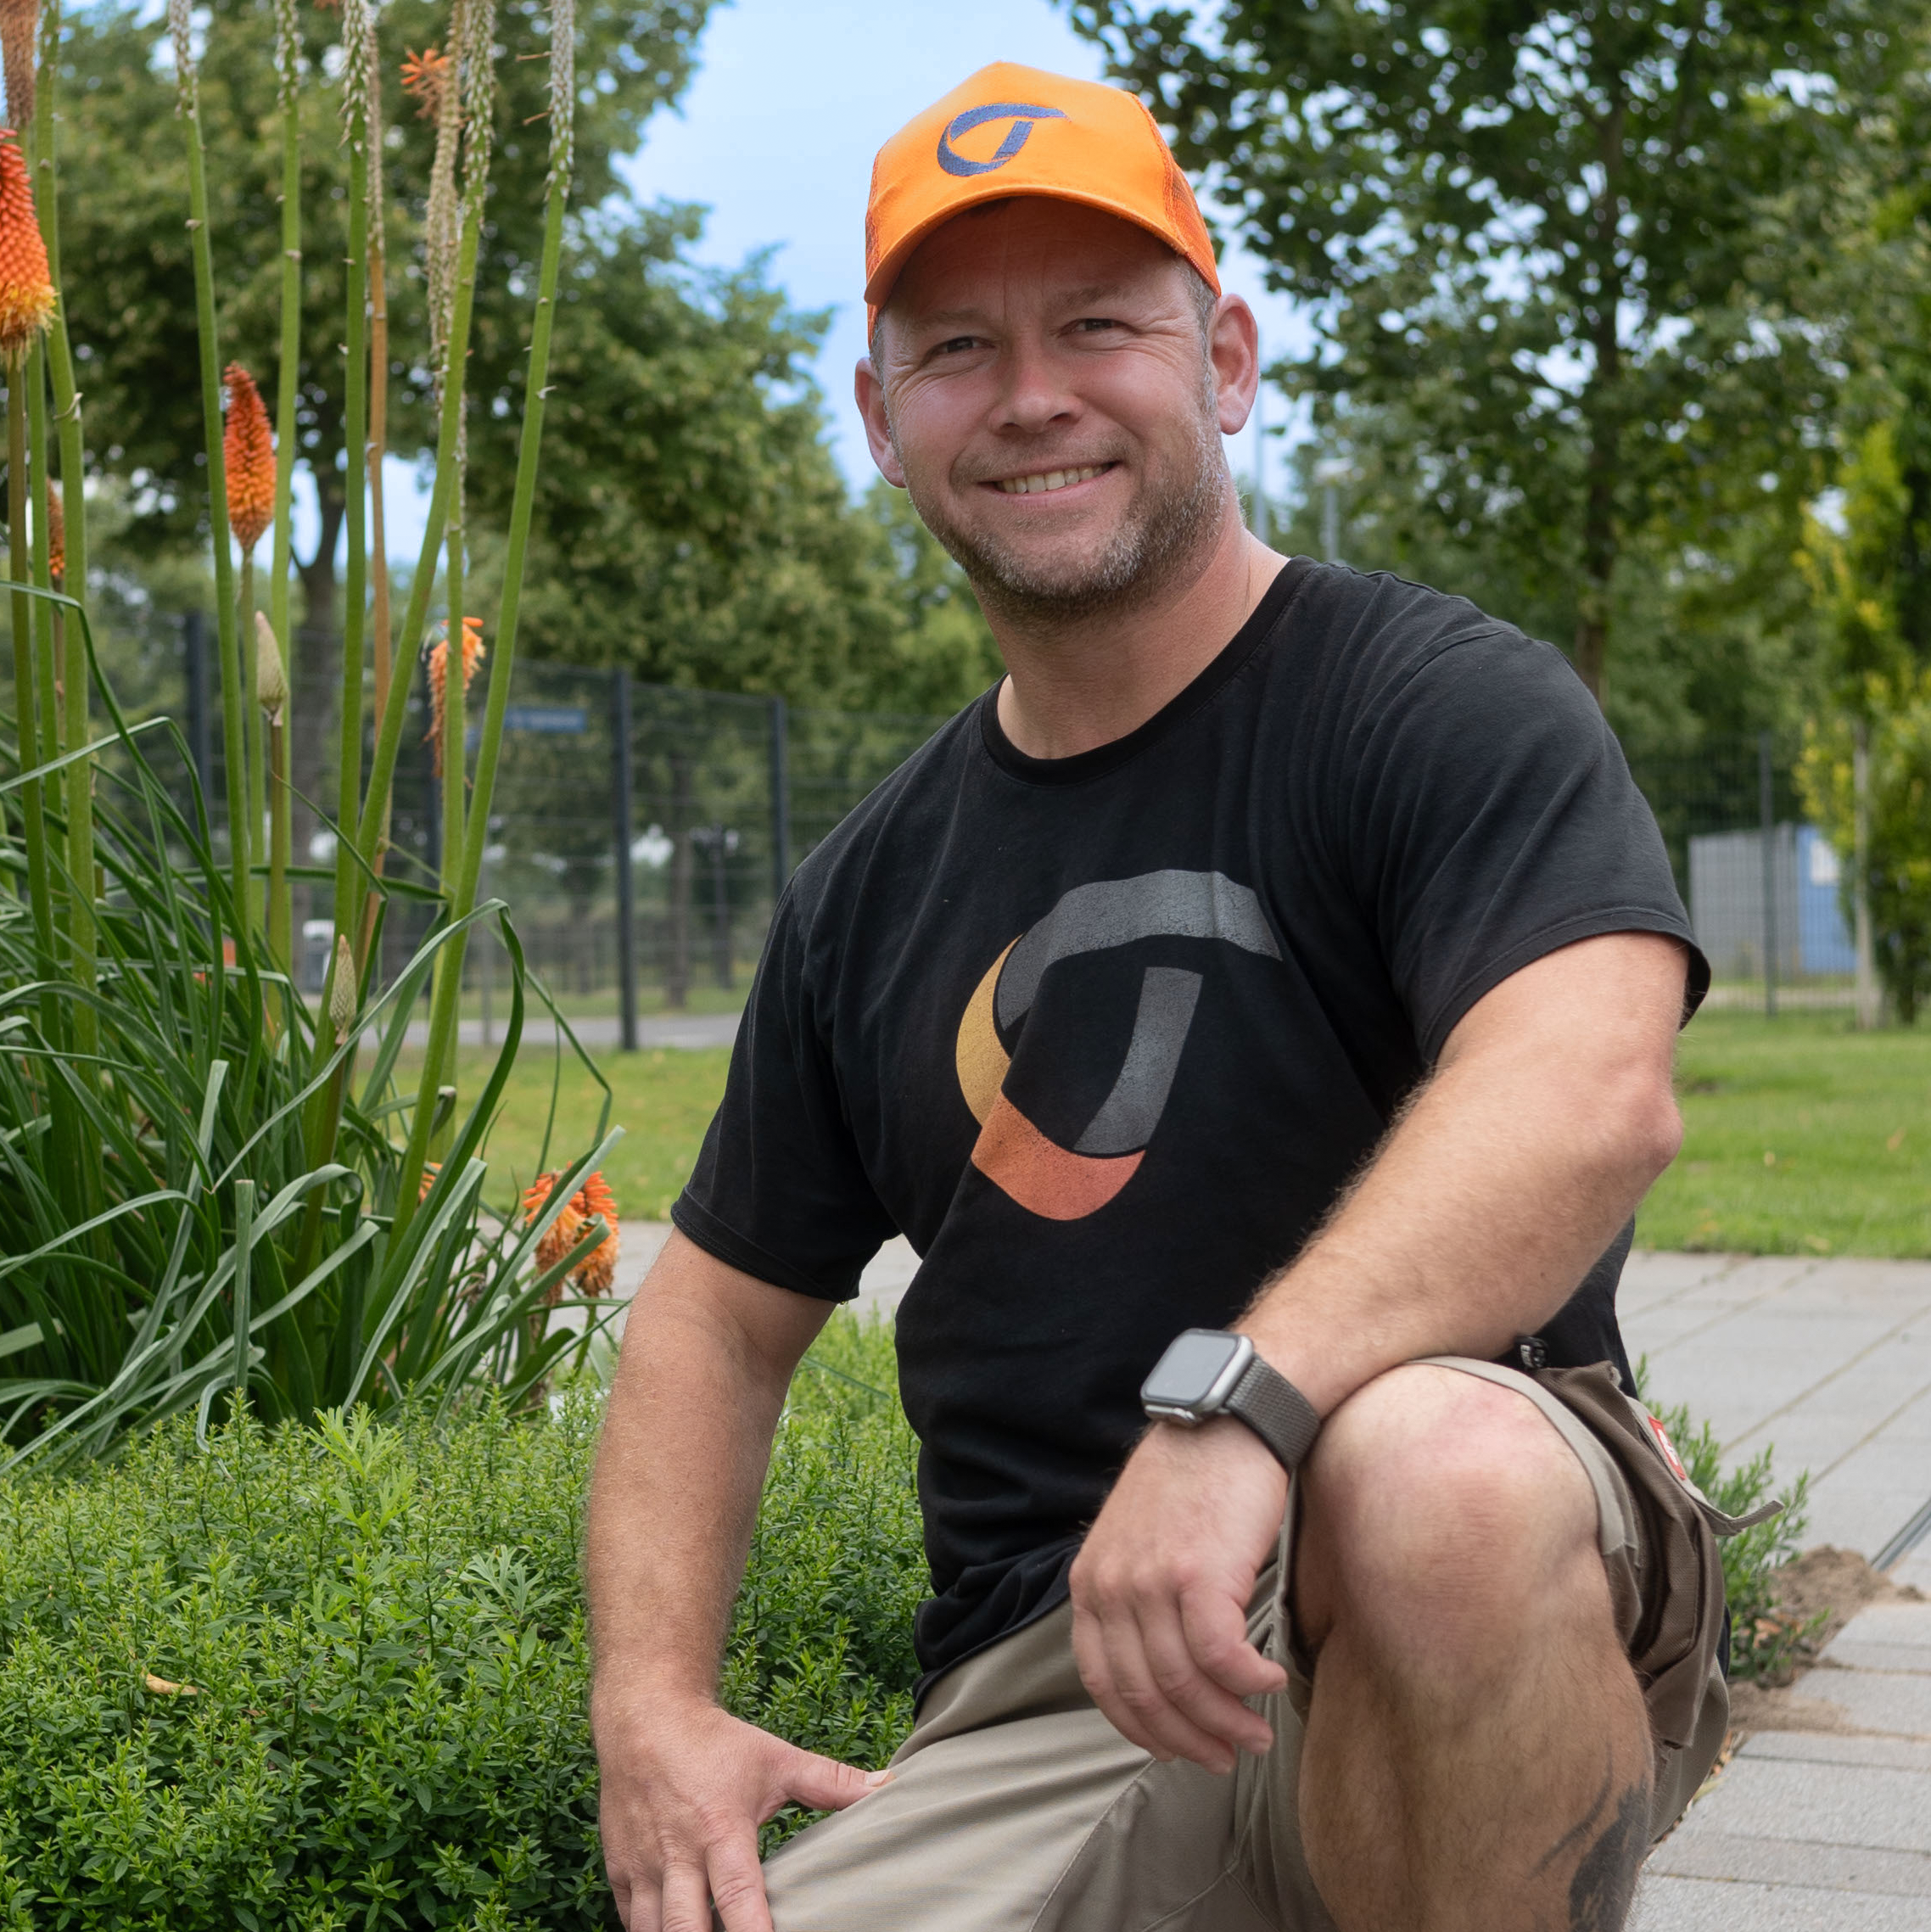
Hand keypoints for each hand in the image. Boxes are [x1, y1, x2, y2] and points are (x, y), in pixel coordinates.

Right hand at [593, 1691, 887, 1930]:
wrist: (645, 1716)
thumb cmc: (715, 1743)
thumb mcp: (776, 1759)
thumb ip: (830, 1781)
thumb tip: (888, 1785)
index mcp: (721, 1828)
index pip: (740, 1896)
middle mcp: (678, 1853)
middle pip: (686, 1928)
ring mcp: (643, 1865)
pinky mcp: (619, 1871)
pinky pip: (631, 1922)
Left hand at [1069, 1416, 1289, 1773]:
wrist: (1226, 1422)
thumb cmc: (1193, 1481)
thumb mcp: (1137, 1539)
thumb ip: (1135, 1598)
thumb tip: (1162, 1671)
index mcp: (1089, 1582)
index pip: (1102, 1683)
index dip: (1142, 1729)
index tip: (1177, 1750)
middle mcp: (1111, 1586)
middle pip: (1145, 1694)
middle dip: (1188, 1738)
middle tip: (1228, 1755)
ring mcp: (1152, 1581)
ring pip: (1185, 1684)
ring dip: (1227, 1720)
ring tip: (1257, 1732)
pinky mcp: (1199, 1575)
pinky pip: (1222, 1657)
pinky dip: (1249, 1683)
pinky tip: (1271, 1683)